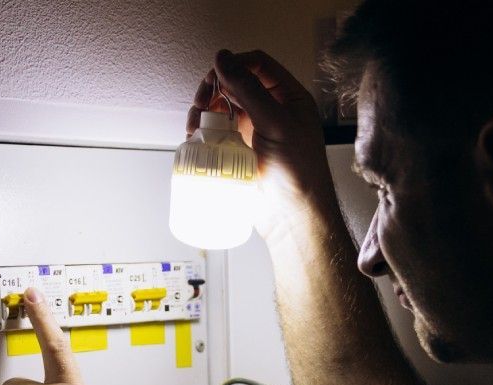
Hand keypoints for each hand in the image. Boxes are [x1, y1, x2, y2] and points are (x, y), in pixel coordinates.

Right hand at [187, 49, 336, 242]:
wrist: (292, 217)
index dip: (235, 64)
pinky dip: (204, 130)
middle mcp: (272, 110)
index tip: (214, 78)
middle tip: (200, 103)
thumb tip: (223, 58)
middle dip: (213, 88)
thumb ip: (249, 89)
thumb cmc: (297, 171)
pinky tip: (196, 137)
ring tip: (195, 125)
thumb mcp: (275, 123)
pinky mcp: (239, 150)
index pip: (258, 65)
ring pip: (222, 107)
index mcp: (289, 97)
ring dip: (204, 110)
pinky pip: (217, 130)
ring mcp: (254, 130)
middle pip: (235, 83)